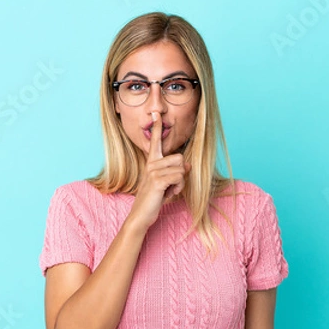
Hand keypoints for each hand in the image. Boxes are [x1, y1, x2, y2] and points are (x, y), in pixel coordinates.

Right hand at [128, 112, 191, 230]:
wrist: (141, 215)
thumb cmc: (153, 199)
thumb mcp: (166, 184)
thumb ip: (175, 172)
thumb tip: (187, 166)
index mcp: (152, 162)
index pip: (155, 141)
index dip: (157, 127)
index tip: (156, 113)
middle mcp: (151, 164)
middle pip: (179, 158)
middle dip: (181, 174)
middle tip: (170, 186)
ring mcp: (153, 172)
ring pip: (181, 169)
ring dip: (180, 184)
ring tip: (168, 191)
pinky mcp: (157, 181)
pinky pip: (179, 178)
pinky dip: (178, 188)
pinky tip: (168, 194)